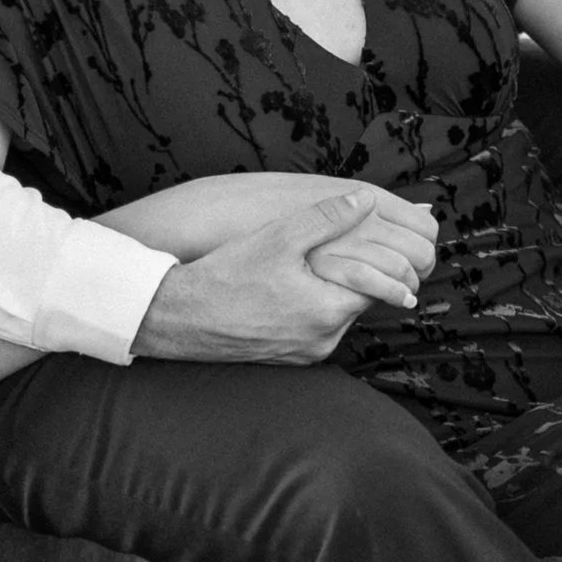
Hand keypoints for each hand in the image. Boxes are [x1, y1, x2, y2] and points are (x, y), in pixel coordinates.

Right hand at [132, 189, 431, 364]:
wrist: (180, 318)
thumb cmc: (228, 275)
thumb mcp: (280, 237)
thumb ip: (328, 217)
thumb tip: (366, 201)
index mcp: (330, 311)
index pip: (380, 284)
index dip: (378, 259)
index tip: (371, 242)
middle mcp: (324, 341)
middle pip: (358, 300)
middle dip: (352, 273)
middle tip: (333, 249)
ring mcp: (305, 354)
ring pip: (336, 316)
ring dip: (329, 291)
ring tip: (305, 267)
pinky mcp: (287, 360)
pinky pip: (314, 330)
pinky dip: (310, 309)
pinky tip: (287, 289)